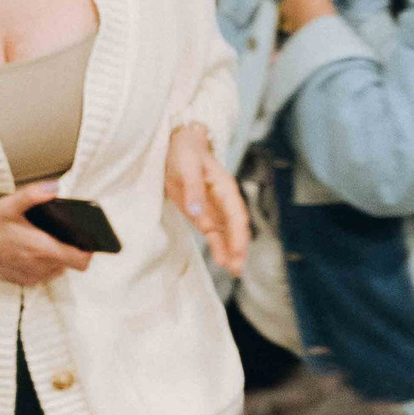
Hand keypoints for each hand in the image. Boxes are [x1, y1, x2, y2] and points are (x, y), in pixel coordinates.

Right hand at [0, 180, 92, 285]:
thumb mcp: (9, 203)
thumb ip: (34, 194)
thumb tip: (56, 187)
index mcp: (42, 248)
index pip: (81, 260)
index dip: (88, 250)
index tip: (85, 237)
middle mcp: (39, 267)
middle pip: (71, 264)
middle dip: (72, 249)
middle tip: (63, 233)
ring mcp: (30, 276)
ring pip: (58, 270)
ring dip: (58, 257)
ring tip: (45, 239)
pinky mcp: (21, 280)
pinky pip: (43, 275)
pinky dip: (44, 264)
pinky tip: (31, 250)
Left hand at [166, 124, 249, 273]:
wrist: (175, 143)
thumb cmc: (185, 150)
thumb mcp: (187, 166)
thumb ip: (193, 190)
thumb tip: (198, 213)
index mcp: (225, 187)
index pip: (236, 215)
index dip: (239, 235)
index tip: (238, 252)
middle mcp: (223, 200)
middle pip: (234, 228)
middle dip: (238, 248)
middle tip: (238, 270)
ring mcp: (213, 207)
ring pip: (225, 233)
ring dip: (229, 251)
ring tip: (233, 271)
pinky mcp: (200, 212)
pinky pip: (212, 232)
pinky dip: (217, 246)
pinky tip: (221, 260)